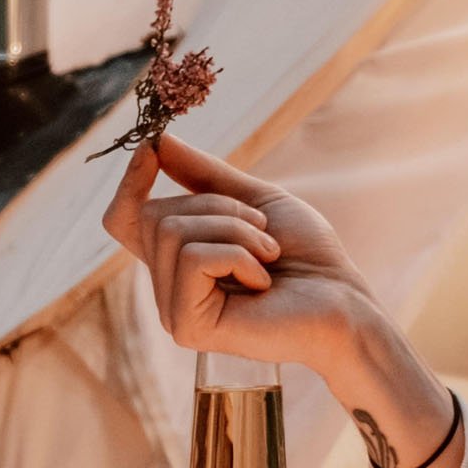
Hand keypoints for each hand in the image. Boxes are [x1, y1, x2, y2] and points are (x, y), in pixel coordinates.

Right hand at [104, 136, 466, 467]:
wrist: (344, 300)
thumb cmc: (308, 257)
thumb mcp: (256, 202)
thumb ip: (204, 176)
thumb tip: (158, 140)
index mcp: (178, 259)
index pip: (123, 219)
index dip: (130, 182)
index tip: (152, 148)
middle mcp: (168, 286)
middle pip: (154, 215)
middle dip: (217, 207)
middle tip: (264, 233)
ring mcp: (174, 310)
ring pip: (172, 232)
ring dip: (234, 231)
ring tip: (268, 256)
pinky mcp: (187, 326)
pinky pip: (192, 259)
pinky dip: (237, 256)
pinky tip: (261, 283)